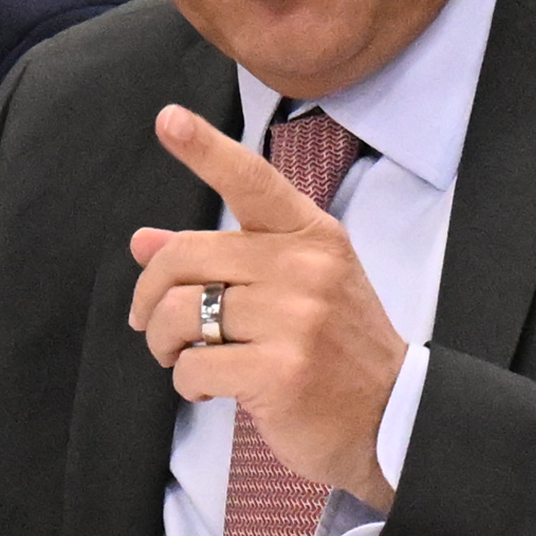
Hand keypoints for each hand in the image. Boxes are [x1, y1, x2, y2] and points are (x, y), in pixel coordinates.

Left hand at [128, 105, 407, 510]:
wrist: (392, 417)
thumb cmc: (334, 347)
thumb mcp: (294, 287)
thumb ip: (222, 259)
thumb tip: (142, 241)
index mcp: (311, 236)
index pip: (252, 180)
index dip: (204, 148)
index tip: (167, 119)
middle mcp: (305, 267)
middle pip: (185, 257)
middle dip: (150, 297)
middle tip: (150, 324)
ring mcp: (296, 319)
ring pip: (180, 313)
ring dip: (164, 343)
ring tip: (181, 357)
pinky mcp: (280, 371)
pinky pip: (194, 365)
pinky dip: (188, 381)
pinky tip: (211, 388)